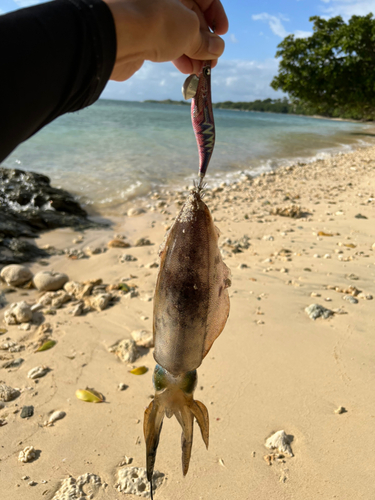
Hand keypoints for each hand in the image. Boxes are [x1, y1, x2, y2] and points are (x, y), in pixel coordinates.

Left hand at [103, 0, 227, 80]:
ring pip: (176, 32)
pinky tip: (186, 70)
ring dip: (193, 52)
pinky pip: (163, 43)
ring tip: (200, 70)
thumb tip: (217, 48)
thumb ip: (205, 41)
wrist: (117, 38)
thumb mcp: (191, 30)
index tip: (222, 33)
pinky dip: (177, 55)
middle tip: (211, 60)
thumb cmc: (157, 23)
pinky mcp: (139, 34)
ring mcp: (149, 15)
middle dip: (204, 40)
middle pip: (190, 15)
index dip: (215, 14)